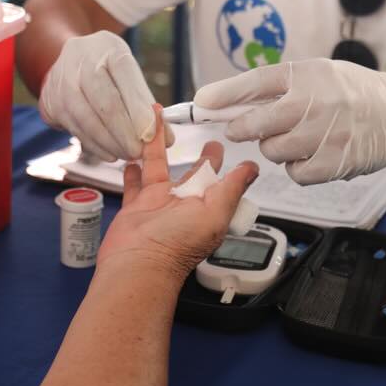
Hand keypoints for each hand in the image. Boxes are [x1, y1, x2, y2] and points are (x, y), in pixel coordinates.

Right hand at [38, 30, 168, 162]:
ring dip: (110, 143)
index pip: (126, 78)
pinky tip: (110, 153)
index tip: (152, 135)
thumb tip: (166, 139)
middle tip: (139, 152)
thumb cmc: (107, 68)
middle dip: (125, 133)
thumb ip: (146, 104)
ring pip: (87, 119)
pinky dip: (95, 145)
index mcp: (108, 47)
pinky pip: (75, 128)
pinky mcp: (51, 100)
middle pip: (105, 101)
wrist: (69, 60)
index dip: (139, 110)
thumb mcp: (128, 74)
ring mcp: (62, 79)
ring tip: (127, 154)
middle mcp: (81, 59)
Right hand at [99, 107, 259, 275]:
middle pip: (190, 172)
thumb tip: (253, 168)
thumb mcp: (215, 213)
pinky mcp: (136, 206)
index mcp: (206, 207)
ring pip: (158, 167)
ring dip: (156, 146)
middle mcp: (183, 205)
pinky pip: (134, 183)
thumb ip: (231, 188)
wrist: (138, 263)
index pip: (217, 179)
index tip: (221, 141)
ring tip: (154, 122)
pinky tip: (132, 156)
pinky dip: (133, 169)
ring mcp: (158, 204)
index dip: (219, 160)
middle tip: (200, 133)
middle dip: (196, 155)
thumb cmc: (178, 243)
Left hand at [194, 59, 385, 183]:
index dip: (224, 94)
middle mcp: (314, 101)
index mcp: (305, 74)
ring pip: (273, 151)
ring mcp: (326, 133)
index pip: (255, 83)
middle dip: (242, 128)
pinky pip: (296, 173)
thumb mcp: (313, 74)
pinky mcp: (336, 162)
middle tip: (242, 129)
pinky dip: (296, 168)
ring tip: (292, 138)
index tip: (202, 103)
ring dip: (274, 148)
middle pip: (256, 123)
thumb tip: (220, 100)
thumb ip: (272, 87)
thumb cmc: (347, 91)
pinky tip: (308, 155)